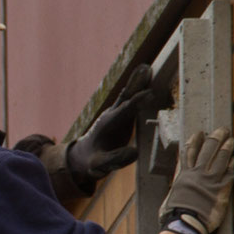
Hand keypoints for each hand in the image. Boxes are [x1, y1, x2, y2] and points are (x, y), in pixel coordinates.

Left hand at [63, 64, 154, 193]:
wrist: (84, 155)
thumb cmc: (93, 162)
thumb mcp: (101, 165)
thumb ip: (116, 159)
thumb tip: (135, 152)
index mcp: (108, 126)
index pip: (124, 111)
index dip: (136, 102)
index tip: (149, 94)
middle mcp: (112, 116)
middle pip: (126, 97)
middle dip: (135, 84)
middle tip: (146, 68)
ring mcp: (116, 114)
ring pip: (128, 95)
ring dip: (137, 83)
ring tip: (147, 68)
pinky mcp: (121, 116)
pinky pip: (130, 100)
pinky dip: (138, 90)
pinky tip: (146, 80)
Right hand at [159, 127, 233, 233]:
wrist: (185, 223)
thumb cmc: (174, 213)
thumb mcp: (172, 194)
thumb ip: (178, 183)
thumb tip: (179, 178)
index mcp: (184, 174)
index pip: (190, 151)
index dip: (195, 140)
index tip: (200, 133)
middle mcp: (198, 173)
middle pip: (208, 149)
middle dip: (215, 137)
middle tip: (221, 130)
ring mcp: (211, 180)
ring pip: (221, 157)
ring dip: (227, 146)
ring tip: (231, 139)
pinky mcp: (221, 190)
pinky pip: (229, 173)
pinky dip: (232, 164)